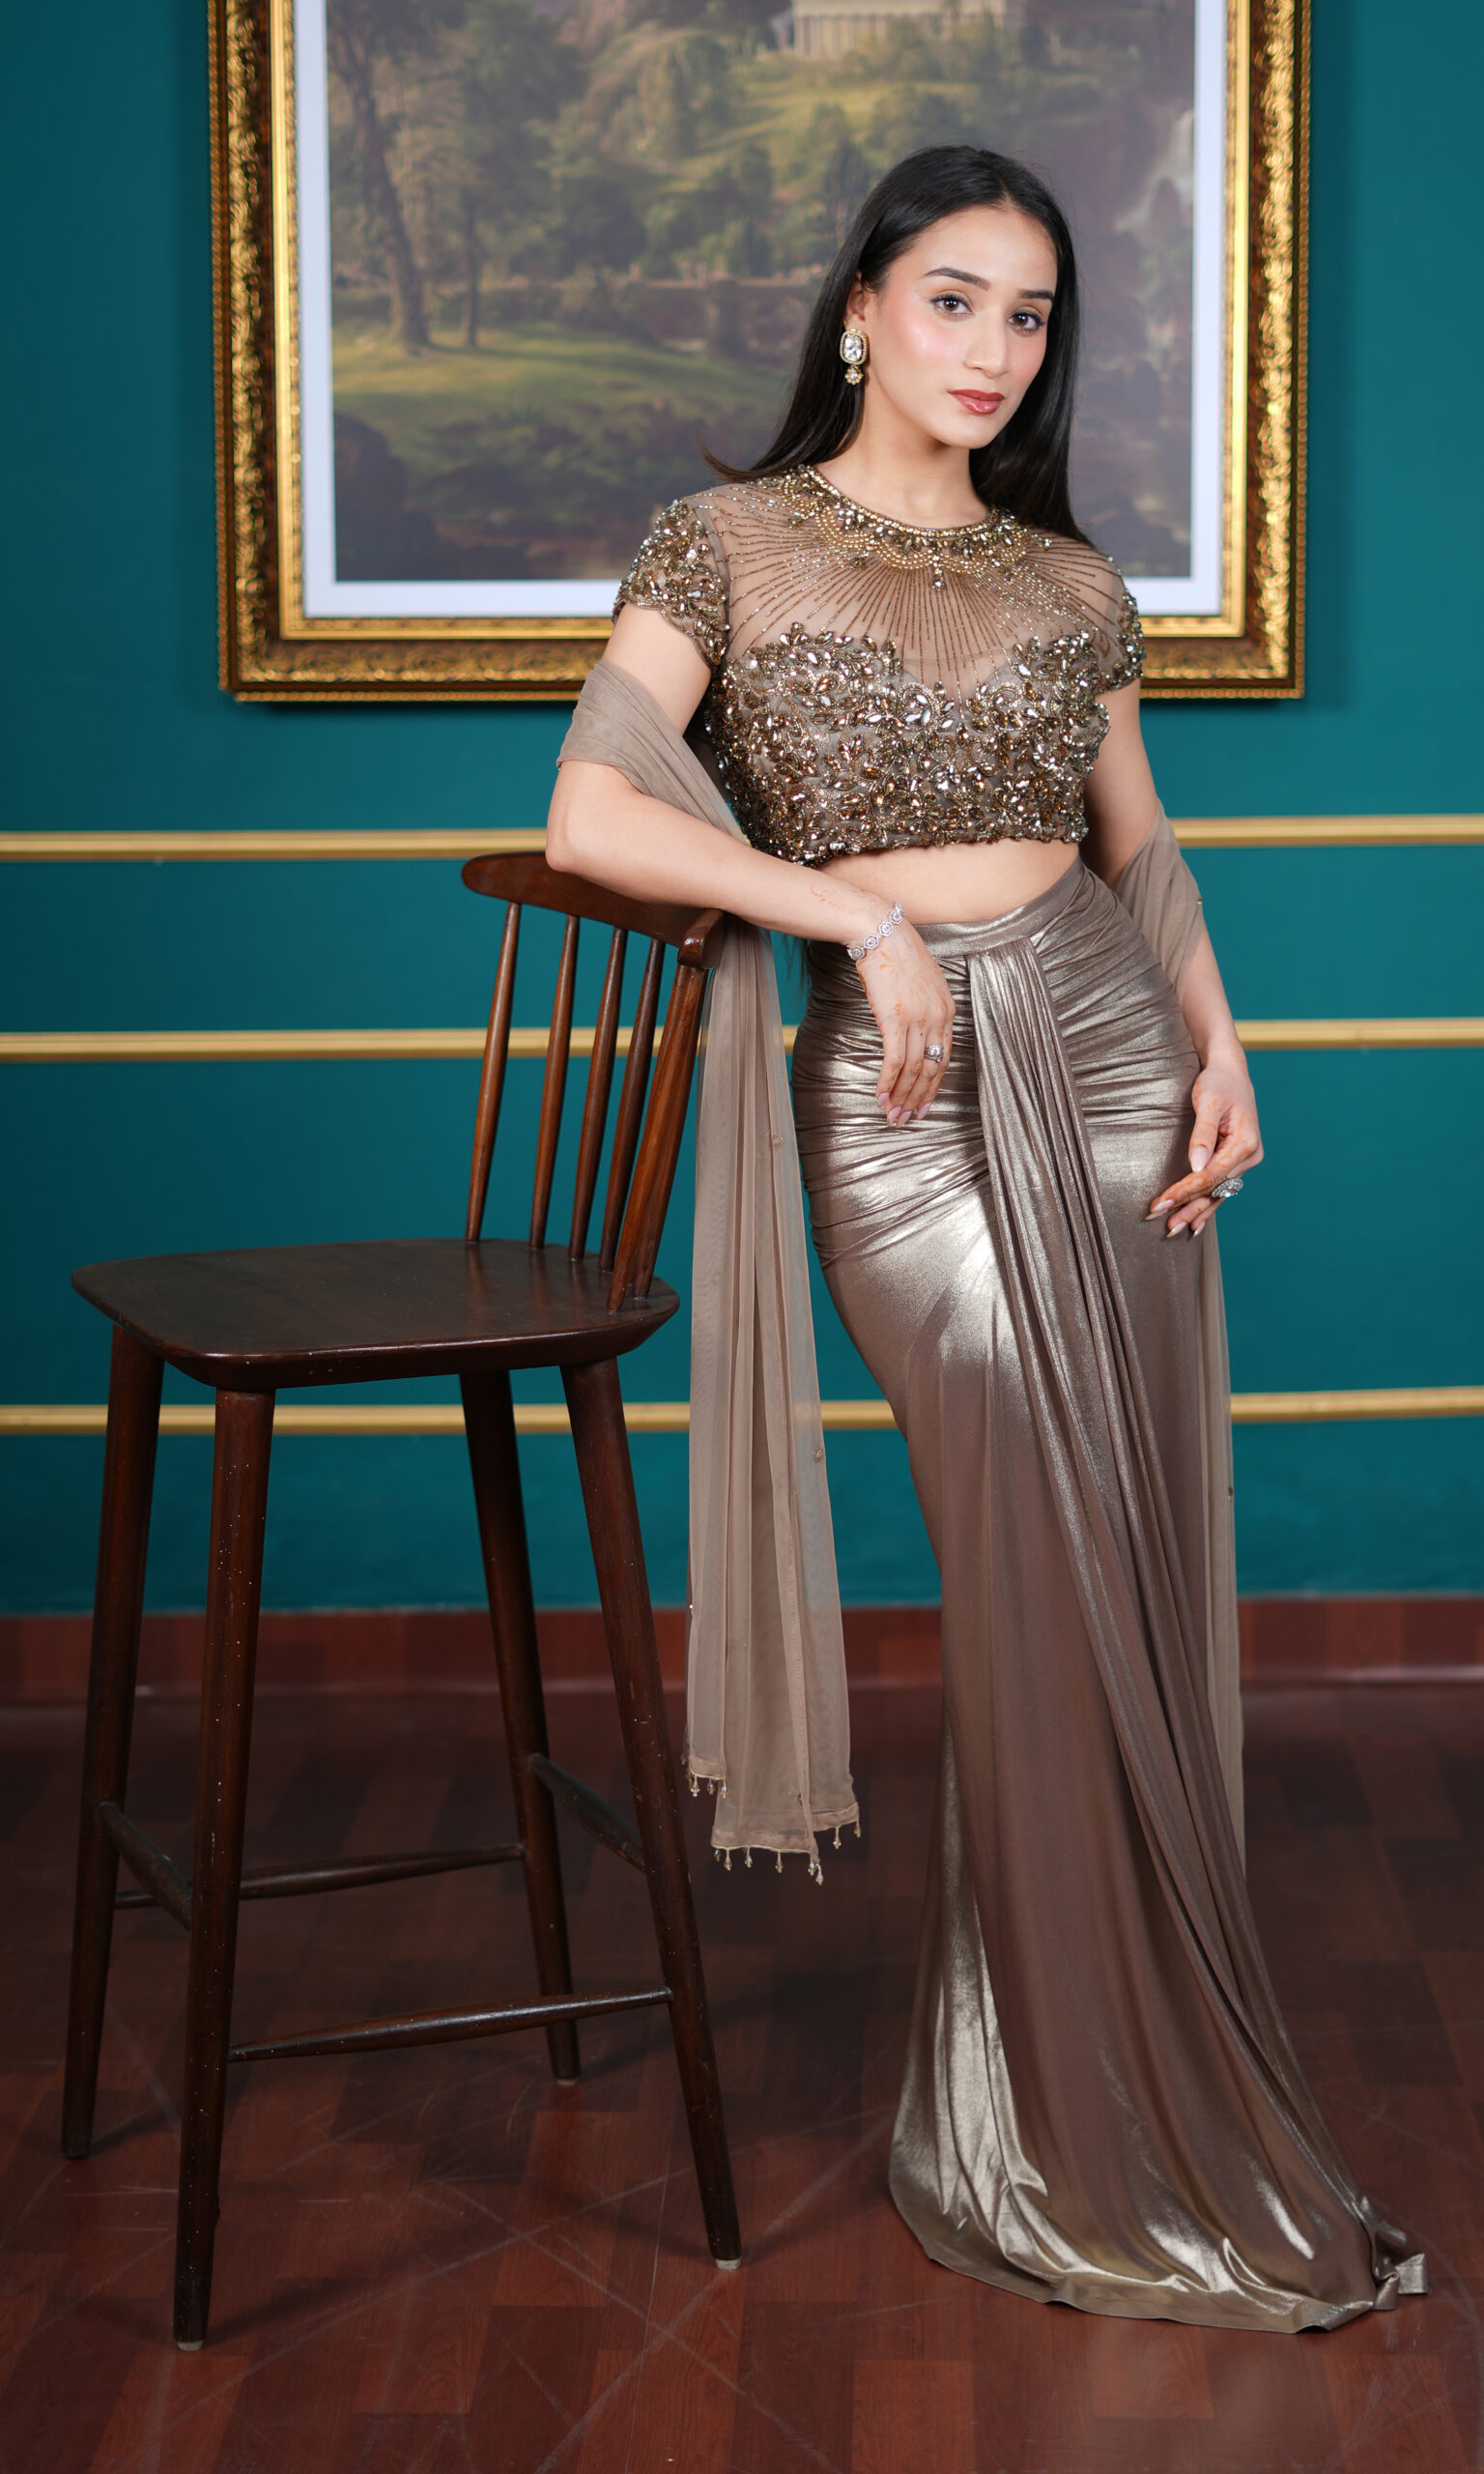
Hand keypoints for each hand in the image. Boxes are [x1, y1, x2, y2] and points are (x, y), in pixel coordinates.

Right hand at [855, 922, 955, 1123]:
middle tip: (906, 1118)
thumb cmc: (897, 954)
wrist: (880, 931)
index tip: (923, 1104)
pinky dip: (888, 1082)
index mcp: (948, 1010)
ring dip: (900, 1095)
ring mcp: (917, 1019)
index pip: (945, 1059)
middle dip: (917, 1098)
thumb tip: (916, 1032)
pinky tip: (881, 1095)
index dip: (933, 1086)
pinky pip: (894, 1060)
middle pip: (931, 1069)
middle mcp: (937, 1017)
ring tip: (891, 1114)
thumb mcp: (924, 982)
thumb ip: (926, 1008)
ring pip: (912, 1069)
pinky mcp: (894, 1018)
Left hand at [1147, 1048, 1262, 1235]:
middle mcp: (1249, 1156)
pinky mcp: (1235, 1161)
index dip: (1185, 1191)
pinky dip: (1206, 1204)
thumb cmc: (1218, 1083)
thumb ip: (1203, 1135)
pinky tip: (1195, 1222)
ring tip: (1174, 1229)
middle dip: (1187, 1207)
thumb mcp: (1209, 1103)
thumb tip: (1196, 1167)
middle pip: (1214, 1189)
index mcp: (1246, 1143)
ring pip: (1217, 1192)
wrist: (1230, 1072)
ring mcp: (1244, 1161)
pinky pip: (1220, 1187)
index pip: (1210, 1175)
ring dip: (1196, 1211)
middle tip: (1164, 1226)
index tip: (1160, 1203)